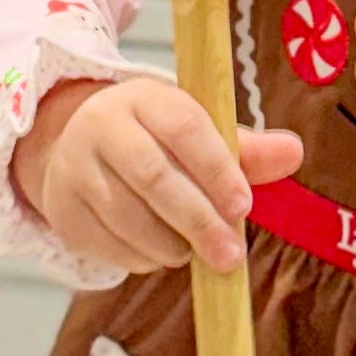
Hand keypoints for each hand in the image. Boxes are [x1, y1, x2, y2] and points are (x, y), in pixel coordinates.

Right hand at [15, 75, 300, 276]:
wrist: (76, 143)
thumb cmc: (154, 139)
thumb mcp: (197, 131)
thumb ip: (246, 148)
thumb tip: (294, 153)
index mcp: (144, 98)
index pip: (183, 127)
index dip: (216, 168)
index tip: (243, 207)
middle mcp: (102, 126)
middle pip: (152, 177)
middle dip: (198, 221)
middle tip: (230, 256)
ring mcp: (74, 169)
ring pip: (127, 216)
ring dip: (169, 244)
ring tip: (196, 253)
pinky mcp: (62, 210)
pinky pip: (106, 244)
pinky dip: (141, 257)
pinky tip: (161, 254)